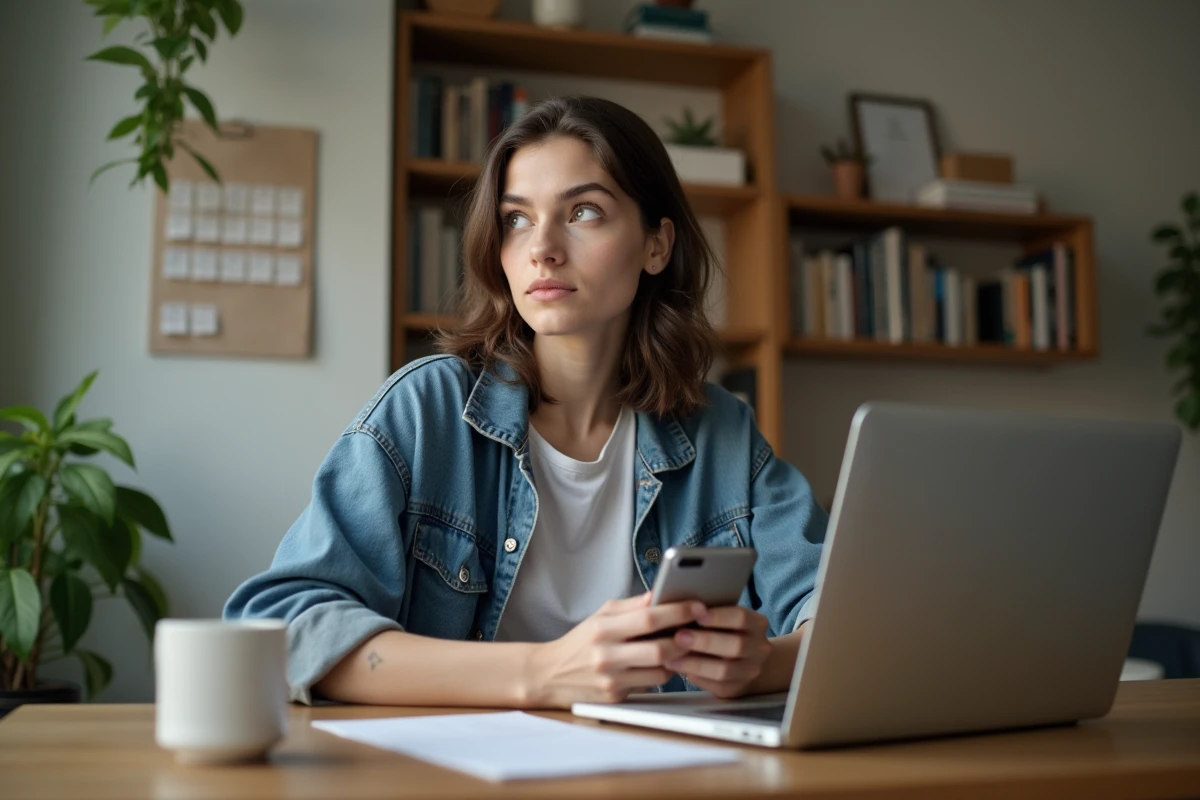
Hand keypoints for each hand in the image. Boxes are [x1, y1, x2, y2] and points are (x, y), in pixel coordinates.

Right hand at [524, 592, 707, 708]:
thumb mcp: (600, 615)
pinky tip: (662, 663)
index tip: (698, 607)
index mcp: (603, 628)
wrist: (550, 675)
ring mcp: (611, 680)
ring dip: (677, 659)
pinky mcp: (615, 698)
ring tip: (680, 646)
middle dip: (685, 639)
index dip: (678, 612)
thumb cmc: (581, 641)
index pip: (649, 618)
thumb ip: (631, 606)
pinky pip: (651, 685)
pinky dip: (661, 673)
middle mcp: (606, 655)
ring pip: (661, 671)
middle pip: (660, 649)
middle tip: (698, 630)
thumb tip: (660, 594)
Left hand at [665, 605, 771, 698]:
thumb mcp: (723, 617)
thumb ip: (707, 613)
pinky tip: (679, 668)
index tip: (696, 613)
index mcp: (758, 624)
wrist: (743, 660)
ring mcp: (750, 671)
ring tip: (672, 656)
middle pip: (736, 645)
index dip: (719, 616)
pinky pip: (716, 685)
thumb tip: (680, 607)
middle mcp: (759, 648)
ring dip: (695, 663)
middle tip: (679, 636)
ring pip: (725, 670)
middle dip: (705, 641)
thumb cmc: (724, 631)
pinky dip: (696, 676)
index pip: (742, 617)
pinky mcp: (736, 689)